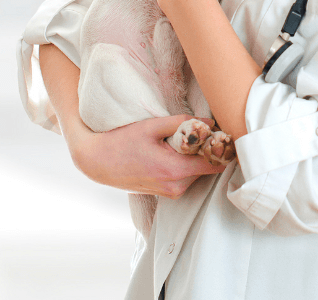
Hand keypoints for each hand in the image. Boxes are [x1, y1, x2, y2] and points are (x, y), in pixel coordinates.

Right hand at [69, 114, 225, 197]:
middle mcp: (177, 186)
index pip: (215, 163)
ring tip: (176, 142)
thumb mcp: (150, 126)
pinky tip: (169, 153)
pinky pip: (186, 178)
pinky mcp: (166, 194)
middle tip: (195, 132)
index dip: (220, 148)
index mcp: (175, 169)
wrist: (97, 163)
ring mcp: (171, 193)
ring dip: (194, 158)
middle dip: (205, 150)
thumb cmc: (121, 142)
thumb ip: (182, 123)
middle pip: (207, 168)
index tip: (218, 134)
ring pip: (197, 173)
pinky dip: (184, 166)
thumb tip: (209, 123)